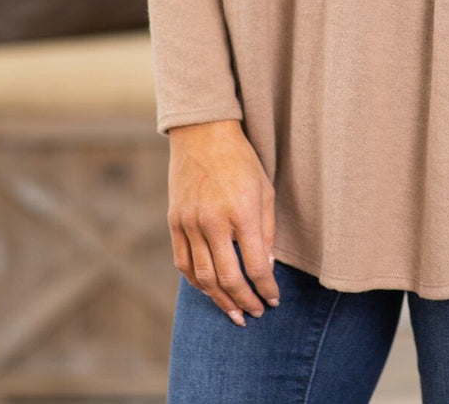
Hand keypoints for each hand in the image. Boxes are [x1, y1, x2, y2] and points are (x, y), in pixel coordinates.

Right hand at [166, 118, 280, 325]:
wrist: (203, 134)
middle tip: (255, 313)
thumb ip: (266, 231)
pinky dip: (196, 282)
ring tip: (234, 312)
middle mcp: (213, 222)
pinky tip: (209, 290)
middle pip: (228, 279)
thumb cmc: (241, 160)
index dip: (266, 289)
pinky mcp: (175, 222)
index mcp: (241, 212)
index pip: (255, 266)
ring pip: (203, 278)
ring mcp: (190, 223)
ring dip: (220, 300)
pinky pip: (183, 263)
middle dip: (245, 302)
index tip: (273, 300)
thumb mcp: (264, 190)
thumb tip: (265, 267)